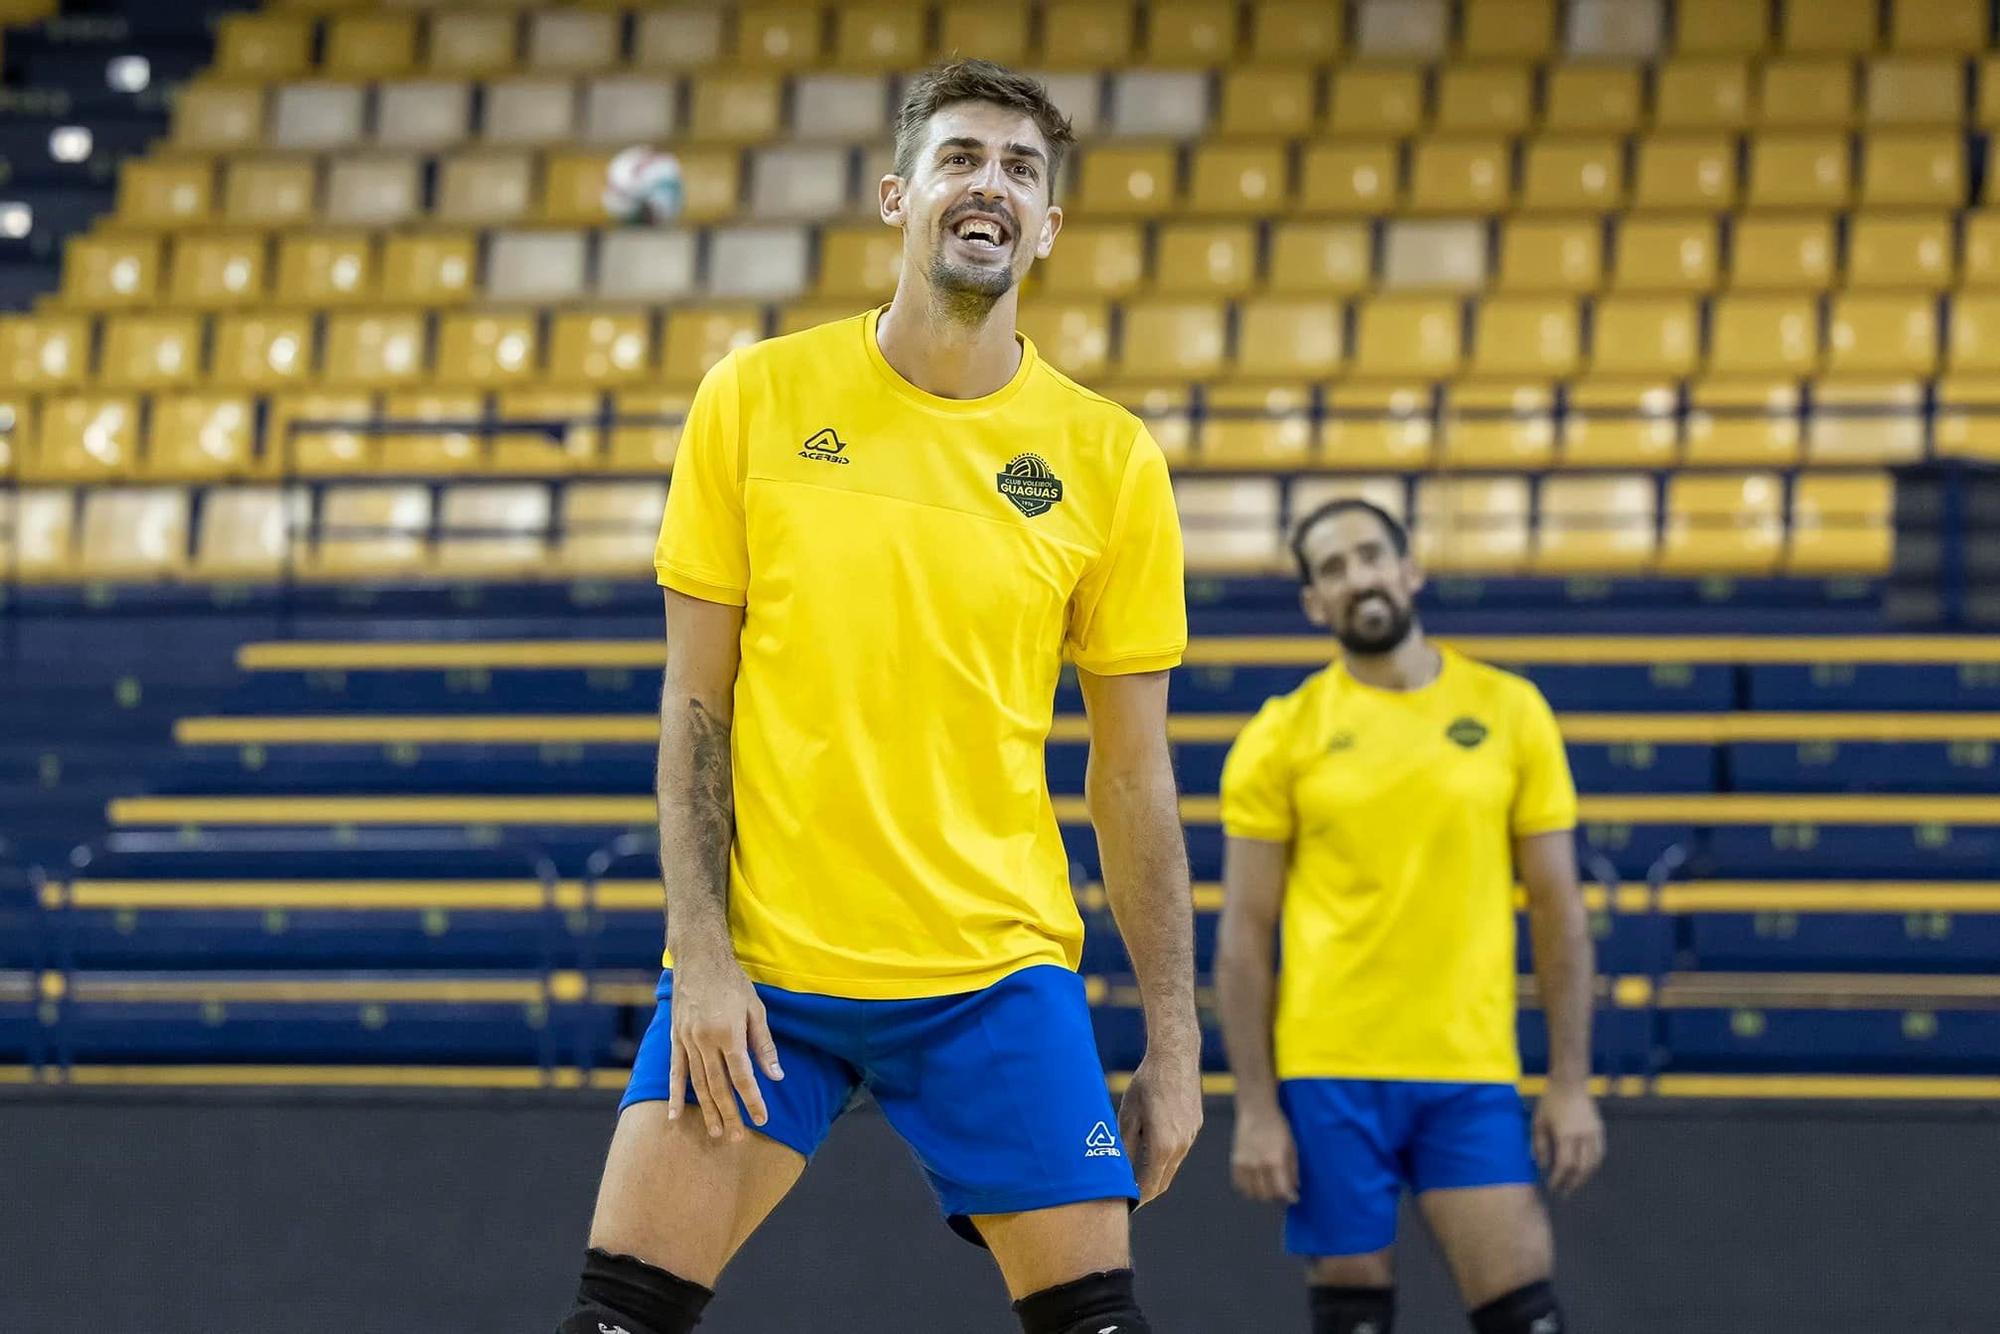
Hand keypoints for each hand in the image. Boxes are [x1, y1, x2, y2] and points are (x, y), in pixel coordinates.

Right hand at [666, 957, 783, 1141]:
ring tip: (715, 1132)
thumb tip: (776, 1077)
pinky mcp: (675, 1039)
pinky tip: (674, 1116)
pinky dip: (675, 1095)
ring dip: (707, 1110)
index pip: (742, 1076)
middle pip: (718, 1086)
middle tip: (737, 1139)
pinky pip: (674, 1072)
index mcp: (728, 1033)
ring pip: (697, 1084)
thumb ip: (764, 1045)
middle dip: (729, 1114)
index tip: (761, 1119)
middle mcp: (704, 1040)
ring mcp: (686, 1041)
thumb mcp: (756, 1009)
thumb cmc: (732, 982)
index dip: (752, 1100)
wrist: (698, 958)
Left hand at [1118, 1048, 1202, 1203]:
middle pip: (1163, 1182)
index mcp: (1163, 1147)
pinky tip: (1150, 1149)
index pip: (1149, 1187)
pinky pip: (1180, 1151)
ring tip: (1135, 1173)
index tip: (1124, 1205)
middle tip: (1127, 1195)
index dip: (1136, 1199)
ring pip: (1172, 1167)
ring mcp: (1191, 1137)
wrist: (1175, 1057)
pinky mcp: (1195, 1127)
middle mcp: (1181, 1147)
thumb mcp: (1128, 1115)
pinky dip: (1165, 1158)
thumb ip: (1125, 1147)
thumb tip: (1118, 1172)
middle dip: (1145, 1192)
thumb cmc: (1146, 1084)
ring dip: (1155, 1174)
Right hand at [1229, 1102, 1297, 1202]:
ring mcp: (1245, 1164)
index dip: (1289, 1197)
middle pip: (1267, 1194)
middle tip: (1281, 1192)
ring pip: (1252, 1193)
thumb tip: (1295, 1187)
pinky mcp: (1235, 1161)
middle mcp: (1259, 1165)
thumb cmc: (1277, 1126)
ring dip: (1262, 1194)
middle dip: (1277, 1197)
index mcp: (1275, 1160)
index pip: (1281, 1190)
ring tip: (1268, 1188)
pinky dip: (1247, 1188)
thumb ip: (1293, 1169)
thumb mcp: (1291, 1146)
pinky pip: (1239, 1185)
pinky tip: (1255, 1183)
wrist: (1256, 1110)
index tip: (1293, 1197)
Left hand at [1533, 1081, 1604, 1195]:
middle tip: (1564, 1192)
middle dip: (1573, 1183)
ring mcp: (1594, 1133)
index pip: (1565, 1165)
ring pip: (1594, 1163)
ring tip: (1575, 1184)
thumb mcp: (1538, 1121)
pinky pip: (1600, 1153)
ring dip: (1584, 1177)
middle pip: (1582, 1168)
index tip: (1553, 1187)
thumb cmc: (1550, 1100)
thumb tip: (1542, 1166)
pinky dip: (1593, 1165)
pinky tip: (1585, 1169)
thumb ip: (1540, 1145)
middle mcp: (1583, 1136)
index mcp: (1566, 1134)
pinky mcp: (1600, 1130)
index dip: (1559, 1179)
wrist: (1570, 1082)